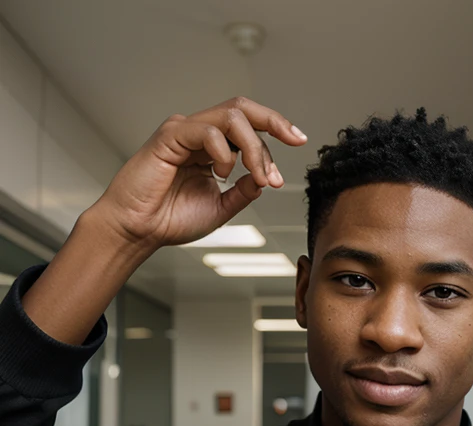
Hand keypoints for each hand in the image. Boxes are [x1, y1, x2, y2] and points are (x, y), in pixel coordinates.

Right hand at [90, 97, 306, 254]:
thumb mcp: (221, 208)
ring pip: (231, 117)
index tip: (293, 156)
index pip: (249, 130)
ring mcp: (184, 131)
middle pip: (243, 109)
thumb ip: (243, 192)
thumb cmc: (170, 220)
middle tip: (295, 140)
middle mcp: (199, 134)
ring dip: (255, 147)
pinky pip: (207, 131)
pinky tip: (221, 174)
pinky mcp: (169, 136)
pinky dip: (224, 152)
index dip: (274, 140)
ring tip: (257, 175)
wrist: (139, 231)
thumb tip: (265, 178)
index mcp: (211, 149)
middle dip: (274, 122)